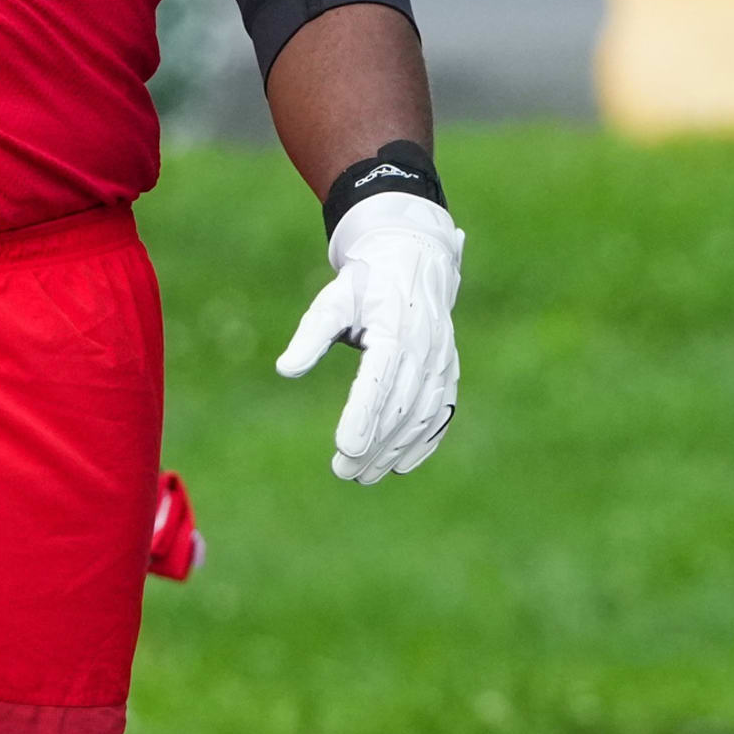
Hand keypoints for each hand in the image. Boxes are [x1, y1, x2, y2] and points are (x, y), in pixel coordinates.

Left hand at [276, 191, 462, 482]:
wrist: (414, 258)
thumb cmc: (364, 283)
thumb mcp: (332, 300)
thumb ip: (311, 336)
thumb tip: (285, 369)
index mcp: (395, 327)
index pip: (380, 380)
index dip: (363, 416)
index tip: (344, 448)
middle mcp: (425, 348)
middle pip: (401, 407)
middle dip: (374, 444)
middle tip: (344, 472)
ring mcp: (441, 361)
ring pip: (422, 415)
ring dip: (396, 450)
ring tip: (365, 475)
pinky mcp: (448, 371)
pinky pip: (442, 413)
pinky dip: (425, 442)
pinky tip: (401, 465)